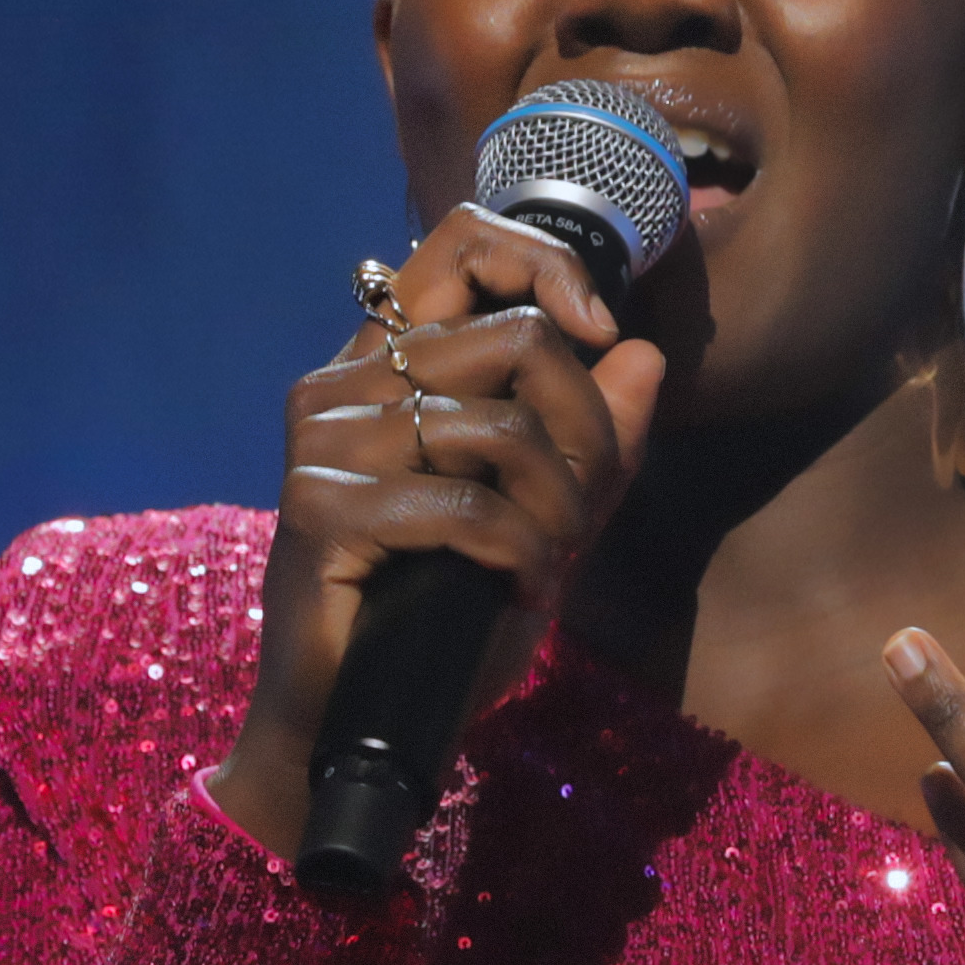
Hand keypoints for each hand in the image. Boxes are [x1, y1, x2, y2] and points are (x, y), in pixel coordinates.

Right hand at [210, 204, 670, 853]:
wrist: (361, 723)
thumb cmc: (442, 619)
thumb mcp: (545, 519)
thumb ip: (596, 440)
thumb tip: (643, 355)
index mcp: (388, 364)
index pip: (462, 241)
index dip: (547, 265)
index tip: (600, 328)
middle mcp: (345, 383)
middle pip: (518, 336)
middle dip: (585, 434)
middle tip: (579, 512)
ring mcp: (325, 441)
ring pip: (503, 424)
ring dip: (557, 509)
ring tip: (546, 562)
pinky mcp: (321, 506)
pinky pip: (468, 505)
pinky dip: (519, 555)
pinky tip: (515, 589)